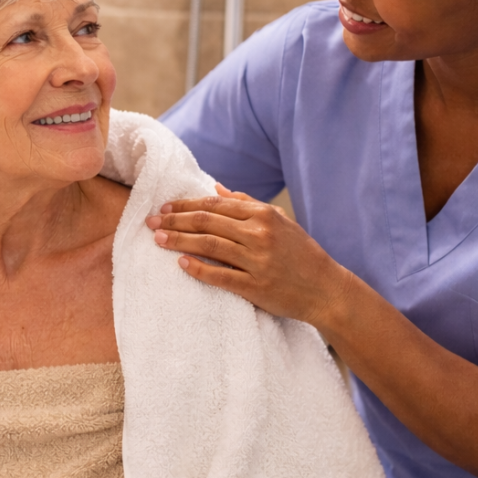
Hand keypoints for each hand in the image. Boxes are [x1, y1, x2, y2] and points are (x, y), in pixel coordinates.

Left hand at [146, 184, 353, 327]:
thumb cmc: (300, 253)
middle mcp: (259, 234)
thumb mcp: (279, 221)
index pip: (215, 205)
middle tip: (151, 222)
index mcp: (263, 215)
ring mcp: (257, 261)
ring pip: (209, 245)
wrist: (326, 289)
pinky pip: (220, 276)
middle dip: (174, 221)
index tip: (165, 208)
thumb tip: (215, 188)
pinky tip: (181, 264)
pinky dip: (198, 268)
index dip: (186, 205)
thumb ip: (246, 204)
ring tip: (159, 239)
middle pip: (206, 222)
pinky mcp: (256, 287)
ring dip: (179, 241)